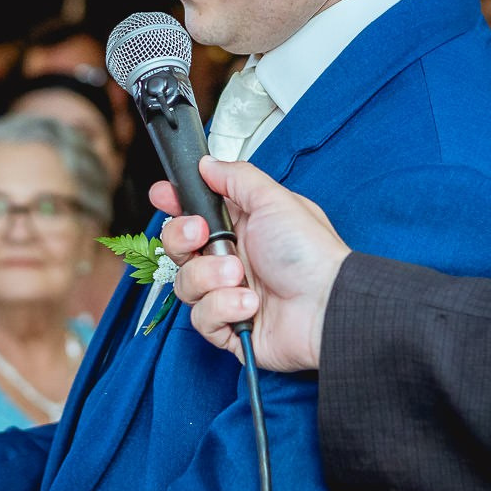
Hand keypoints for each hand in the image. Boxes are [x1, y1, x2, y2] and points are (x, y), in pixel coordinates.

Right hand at [151, 156, 347, 372]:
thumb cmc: (310, 253)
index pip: (194, 213)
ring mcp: (228, 294)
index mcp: (241, 228)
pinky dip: (224, 308)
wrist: (328, 306)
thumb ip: (236, 178)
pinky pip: (202, 318)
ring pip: (185, 285)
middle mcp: (230, 260)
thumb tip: (208, 163)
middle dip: (182, 238)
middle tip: (201, 235)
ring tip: (242, 277)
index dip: (174, 205)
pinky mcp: (229, 327)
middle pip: (178, 248)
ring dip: (210, 278)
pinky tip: (251, 305)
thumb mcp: (274, 201)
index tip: (162, 196)